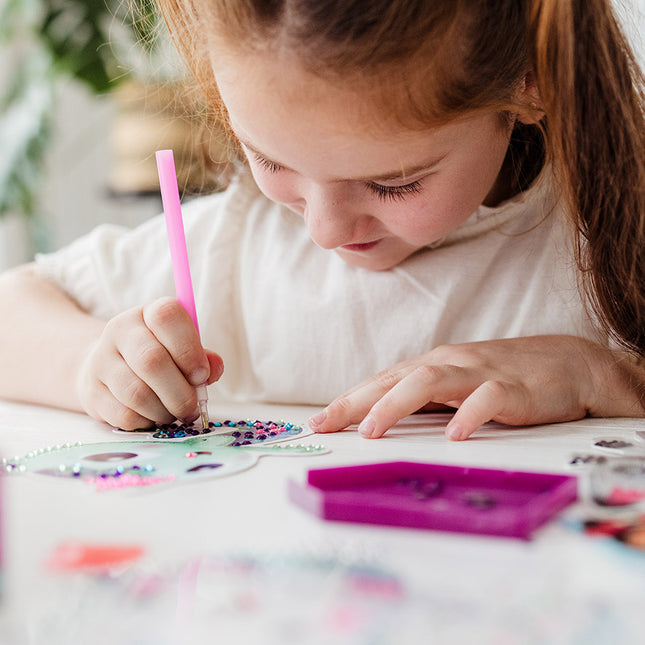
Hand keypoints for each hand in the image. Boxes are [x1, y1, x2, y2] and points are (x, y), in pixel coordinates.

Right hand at [76, 297, 222, 428]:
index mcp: (148, 313)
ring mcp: (101, 360)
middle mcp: (120, 330)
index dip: (189, 349)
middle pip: (152, 361)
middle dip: (180, 392)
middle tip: (192, 407)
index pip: (167, 317)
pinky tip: (153, 417)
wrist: (108, 368)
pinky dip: (147, 422)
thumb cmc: (160, 357)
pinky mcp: (91, 392)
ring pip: (137, 393)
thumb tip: (214, 368)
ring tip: (174, 413)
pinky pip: (124, 415)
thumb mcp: (183, 348)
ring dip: (165, 411)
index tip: (202, 375)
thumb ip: (203, 357)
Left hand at [308, 335, 644, 439]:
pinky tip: (454, 435)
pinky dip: (468, 415)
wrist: (569, 362)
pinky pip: (487, 398)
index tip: (317, 422)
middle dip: (355, 402)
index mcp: (432, 366)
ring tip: (372, 431)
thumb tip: (384, 423)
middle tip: (325, 425)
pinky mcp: (513, 387)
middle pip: (393, 378)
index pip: (381, 381)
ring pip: (429, 381)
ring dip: (396, 405)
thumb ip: (426, 401)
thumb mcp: (457, 387)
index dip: (348, 400)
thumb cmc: (506, 377)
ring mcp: (479, 372)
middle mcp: (448, 364)